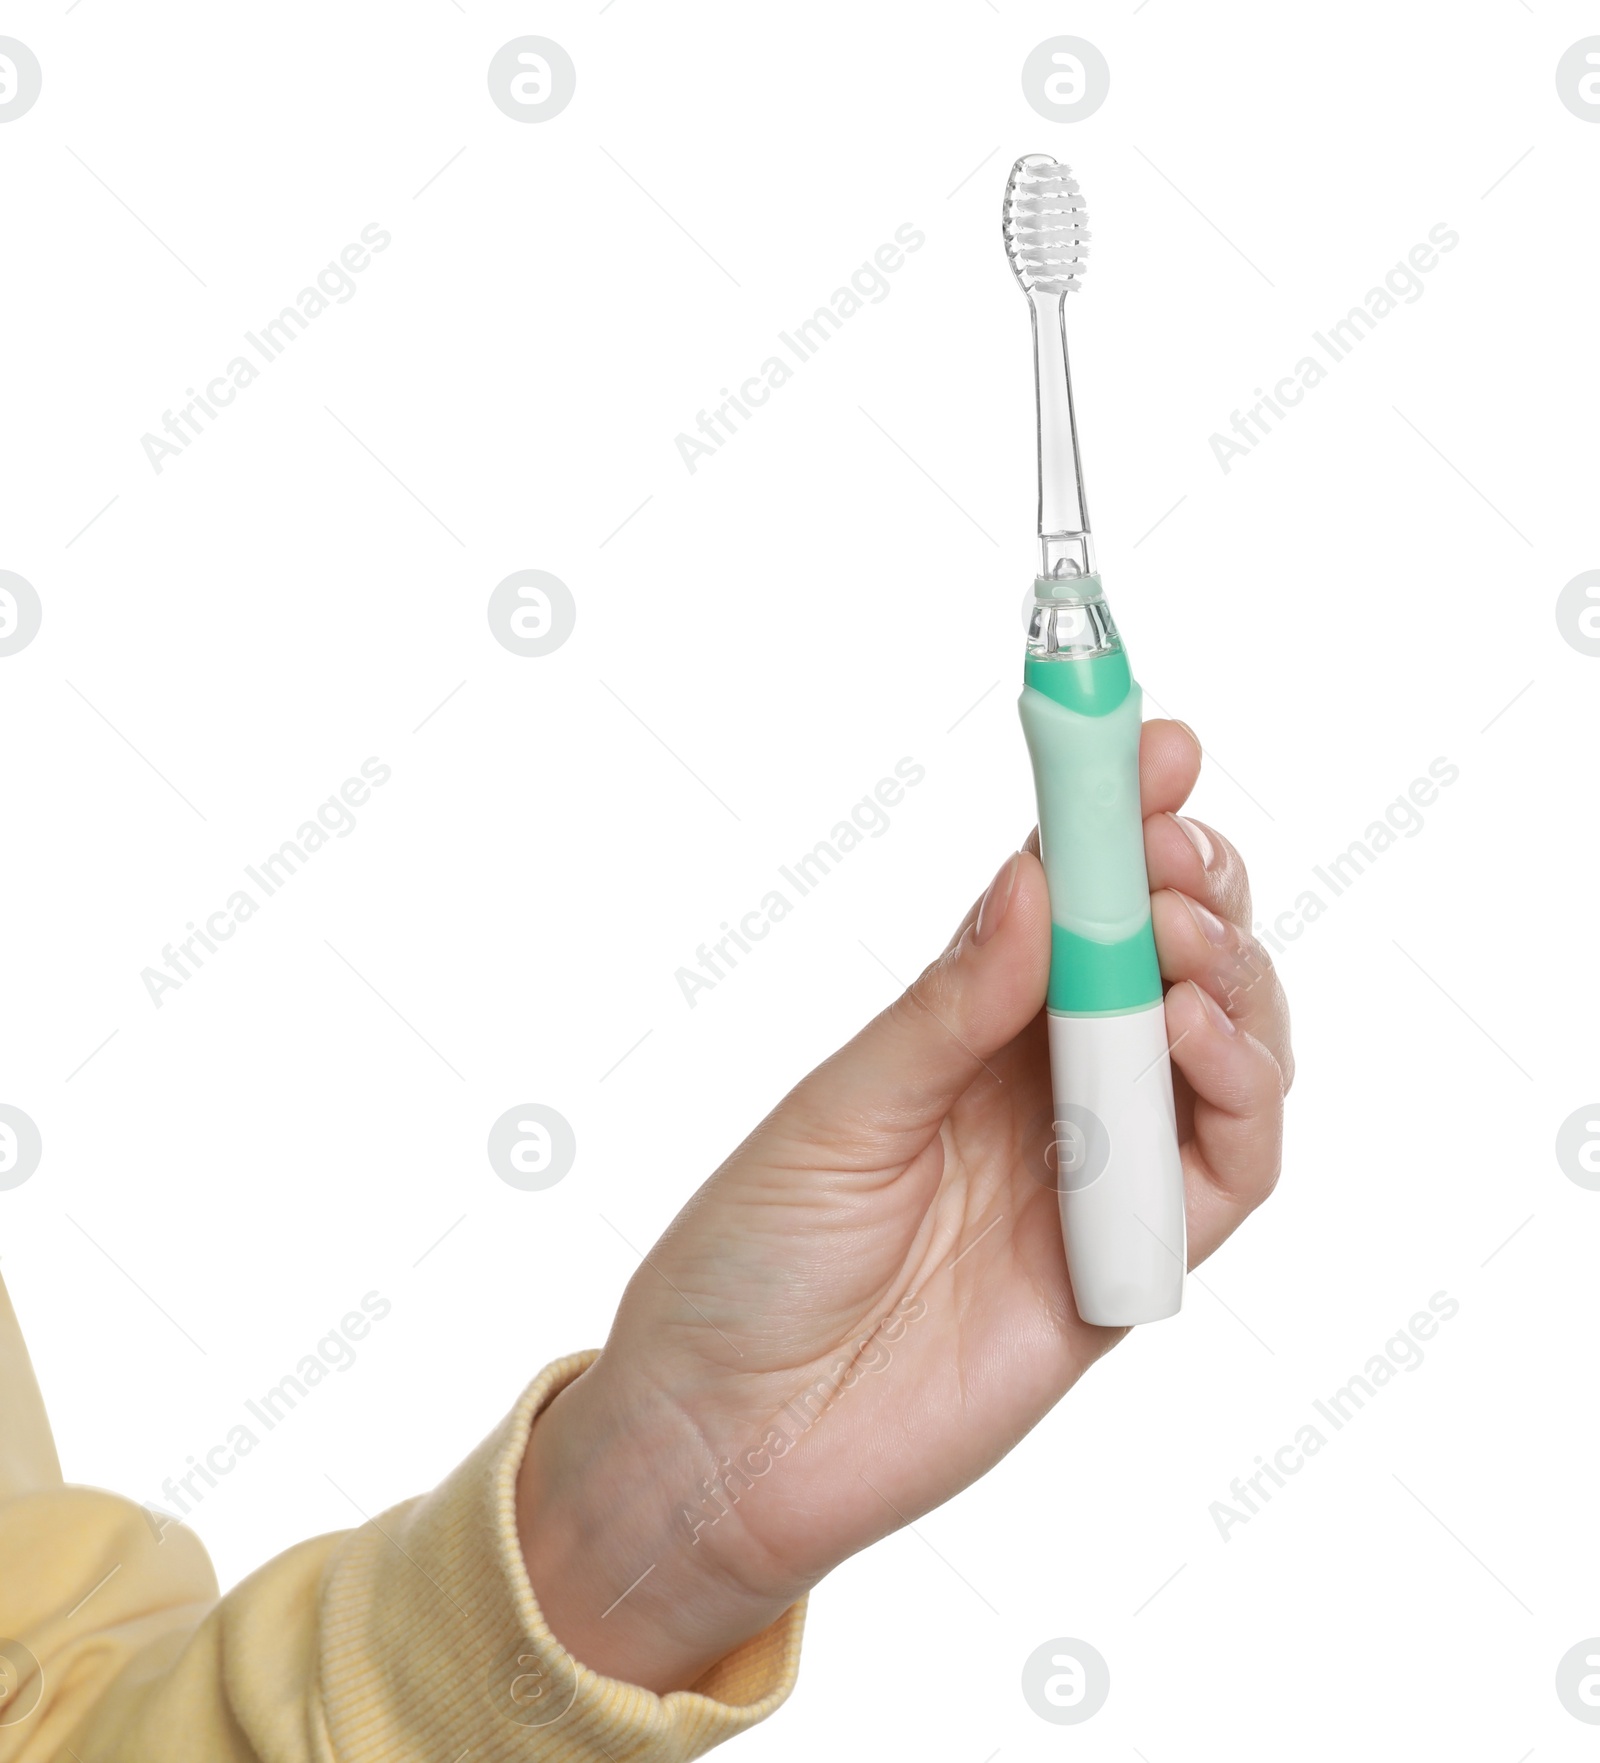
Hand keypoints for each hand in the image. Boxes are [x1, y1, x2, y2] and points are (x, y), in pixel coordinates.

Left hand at [517, 720, 1291, 1689]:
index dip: (1119, 822)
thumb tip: (1037, 881)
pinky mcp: (1129, 1267)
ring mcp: (1096, 1174)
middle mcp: (1048, 1088)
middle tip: (1171, 846)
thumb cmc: (752, 1258)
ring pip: (1225, 1054)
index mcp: (972, 1029)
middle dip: (1189, 885)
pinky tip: (1199, 1039)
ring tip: (1182, 937)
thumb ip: (954, 1007)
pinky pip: (1226, 1172)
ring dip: (1229, 977)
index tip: (1154, 744)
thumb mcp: (843, 1109)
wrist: (727, 1440)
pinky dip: (1239, 1099)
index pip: (1071, 905)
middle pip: (1168, 964)